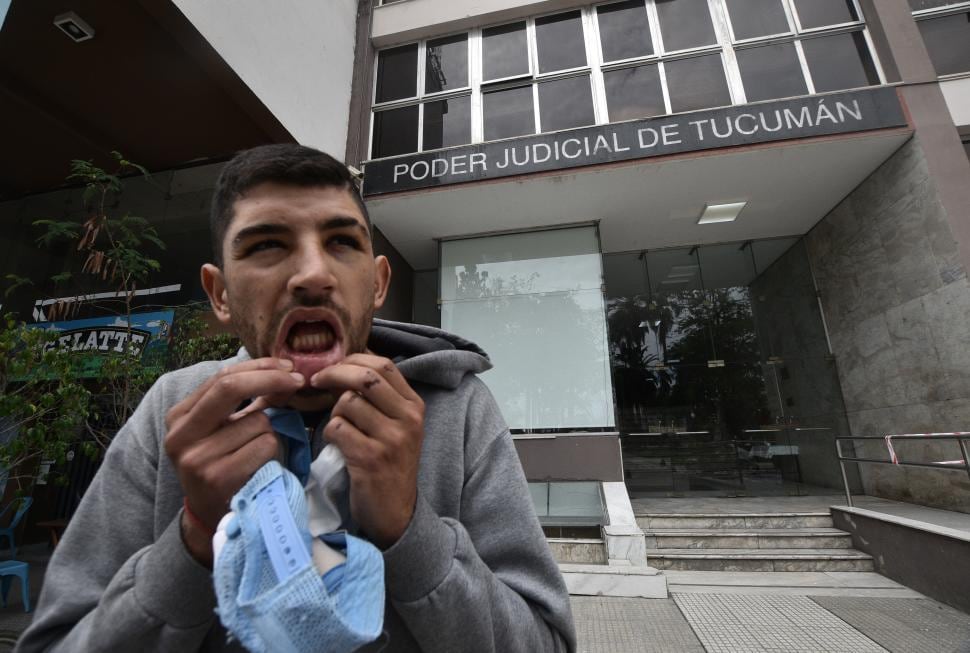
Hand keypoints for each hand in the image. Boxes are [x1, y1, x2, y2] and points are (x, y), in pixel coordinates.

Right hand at [164, 358, 304, 564]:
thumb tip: (284, 372)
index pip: (221, 378)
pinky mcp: (218, 477)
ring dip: (273, 432)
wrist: (213, 517)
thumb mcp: (223, 430)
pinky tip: (262, 466)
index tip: (287, 367)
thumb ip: (246, 400)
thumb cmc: (224, 464)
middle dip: (270, 379)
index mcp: (179, 417)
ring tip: (259, 453)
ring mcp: (197, 458)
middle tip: (297, 380)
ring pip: (258, 422)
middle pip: (229, 388)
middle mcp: (180, 435)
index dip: (259, 367)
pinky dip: (274, 452)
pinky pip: (265, 446)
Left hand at [310, 354, 424, 548]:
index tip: (333, 367)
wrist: (396, 513)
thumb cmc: (389, 465)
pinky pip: (337, 428)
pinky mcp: (371, 458)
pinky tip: (337, 446)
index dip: (352, 359)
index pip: (383, 364)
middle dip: (333, 374)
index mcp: (415, 406)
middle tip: (315, 382)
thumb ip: (381, 398)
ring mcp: (392, 439)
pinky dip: (329, 434)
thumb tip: (346, 364)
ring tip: (340, 430)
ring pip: (347, 403)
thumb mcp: (397, 427)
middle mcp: (408, 418)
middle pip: (365, 377)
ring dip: (333, 413)